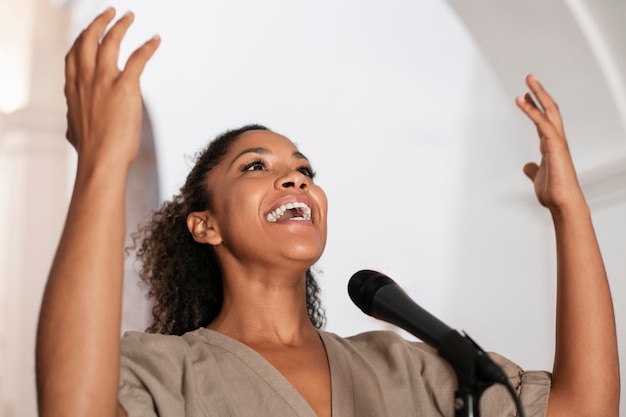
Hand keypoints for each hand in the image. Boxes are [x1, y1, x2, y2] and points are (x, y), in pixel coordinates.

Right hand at [64, 8, 159, 167]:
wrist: (101, 159)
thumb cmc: (90, 150)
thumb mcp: (73, 130)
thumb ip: (74, 120)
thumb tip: (71, 128)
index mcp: (73, 87)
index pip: (74, 54)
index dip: (82, 38)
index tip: (91, 31)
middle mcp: (85, 78)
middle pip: (89, 39)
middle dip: (99, 21)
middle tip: (111, 12)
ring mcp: (104, 80)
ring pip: (111, 41)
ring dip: (121, 25)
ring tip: (129, 16)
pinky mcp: (125, 87)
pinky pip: (138, 58)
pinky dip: (148, 46)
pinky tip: (156, 39)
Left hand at [516, 74, 584, 211]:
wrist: (562, 203)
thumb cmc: (554, 192)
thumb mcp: (537, 177)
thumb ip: (533, 169)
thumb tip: (527, 165)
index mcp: (551, 146)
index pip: (543, 121)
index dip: (534, 108)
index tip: (525, 96)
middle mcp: (556, 140)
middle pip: (549, 110)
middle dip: (540, 93)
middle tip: (529, 78)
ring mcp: (557, 141)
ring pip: (549, 111)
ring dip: (538, 94)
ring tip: (528, 79)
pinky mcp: (555, 145)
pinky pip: (542, 123)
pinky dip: (531, 111)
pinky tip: (520, 101)